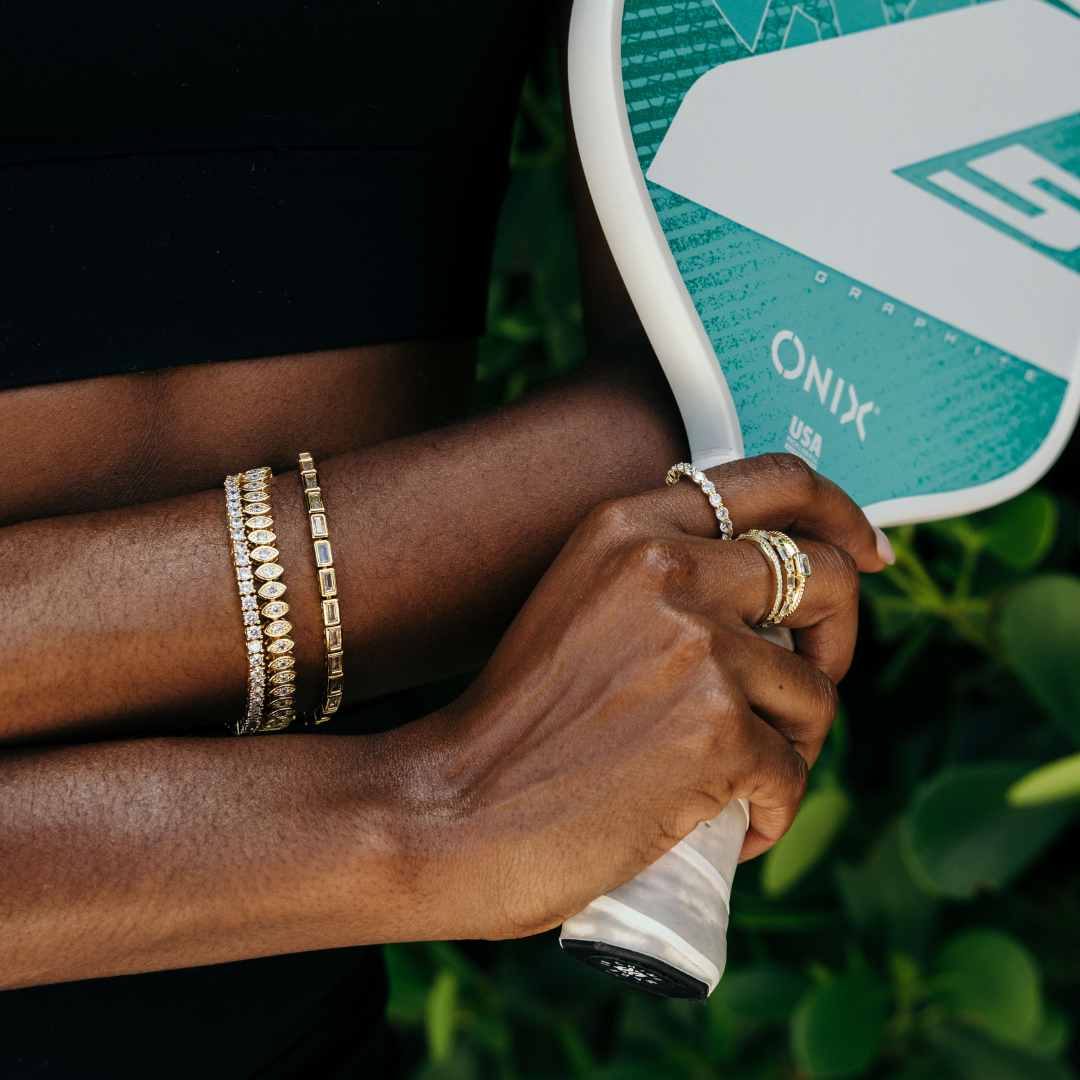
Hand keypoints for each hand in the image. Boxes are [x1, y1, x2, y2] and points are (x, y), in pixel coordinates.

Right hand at [379, 454, 884, 940]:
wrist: (453, 810)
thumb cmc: (519, 725)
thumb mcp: (583, 608)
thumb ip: (665, 583)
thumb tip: (774, 608)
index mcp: (630, 528)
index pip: (777, 481)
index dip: (841, 514)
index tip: (866, 553)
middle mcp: (666, 570)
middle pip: (824, 572)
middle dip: (839, 635)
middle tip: (813, 682)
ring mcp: (694, 647)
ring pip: (814, 691)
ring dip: (794, 745)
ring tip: (737, 783)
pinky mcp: (715, 732)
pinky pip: (791, 774)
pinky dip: (770, 812)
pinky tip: (728, 829)